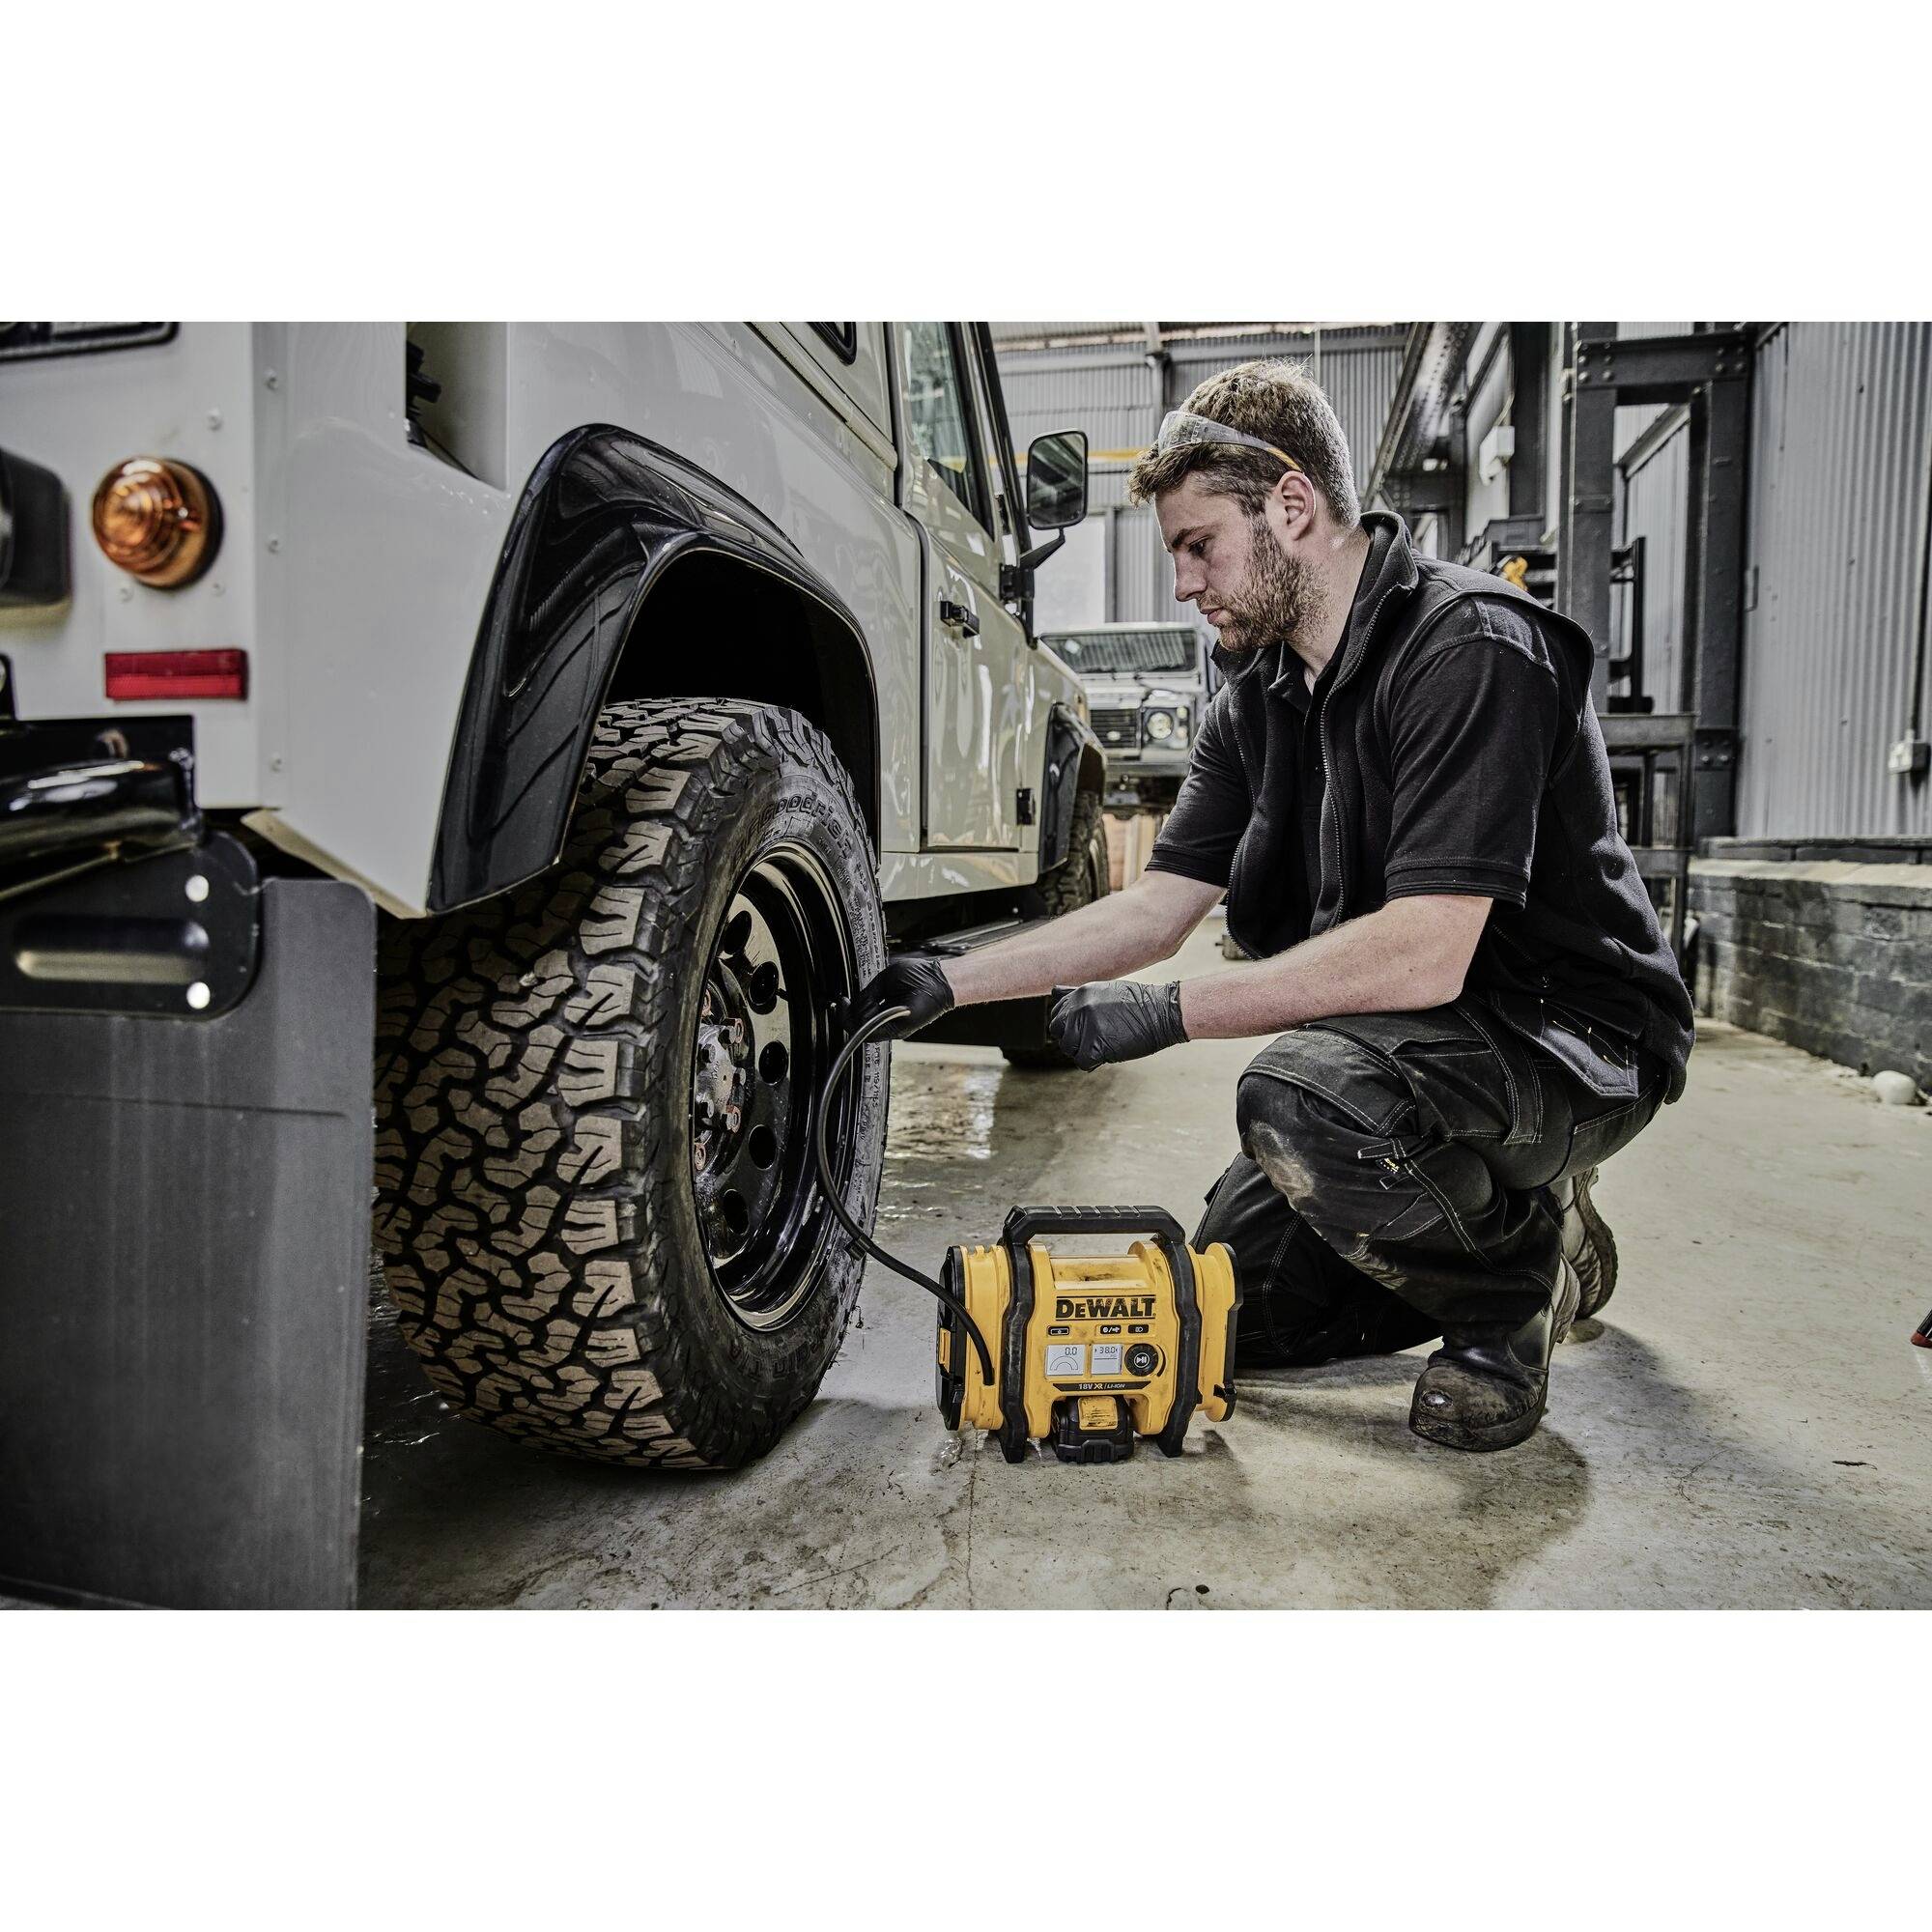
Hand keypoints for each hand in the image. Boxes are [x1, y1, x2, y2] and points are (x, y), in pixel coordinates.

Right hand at [848, 953, 955, 1041]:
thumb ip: (868, 995)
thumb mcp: (884, 982)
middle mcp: (886, 1021)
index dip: (846, 1012)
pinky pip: (874, 1031)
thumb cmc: (918, 976)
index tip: (842, 1001)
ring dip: (853, 1017)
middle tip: (843, 1003)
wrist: (938, 979)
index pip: (859, 1019)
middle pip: (857, 1028)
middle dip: (846, 1016)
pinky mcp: (898, 1029)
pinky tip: (862, 1007)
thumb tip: (853, 1004)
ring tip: (852, 1004)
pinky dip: (864, 1020)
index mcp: (883, 1011)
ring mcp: (892, 1027)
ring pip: (862, 1031)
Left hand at [1047, 981, 1187, 1070]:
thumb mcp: (1105, 990)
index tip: (1085, 1029)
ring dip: (1083, 1051)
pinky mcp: (1096, 1046)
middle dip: (1073, 1039)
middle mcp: (1079, 1008)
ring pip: (1069, 1048)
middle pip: (1058, 1031)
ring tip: (1105, 1045)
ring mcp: (1086, 1026)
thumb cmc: (1139, 1003)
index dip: (1069, 1025)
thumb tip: (1054, 991)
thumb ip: (1078, 995)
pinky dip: (1094, 1063)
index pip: (1056, 1013)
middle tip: (1094, 1040)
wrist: (1164, 1012)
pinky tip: (1108, 1054)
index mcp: (1080, 993)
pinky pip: (1083, 1062)